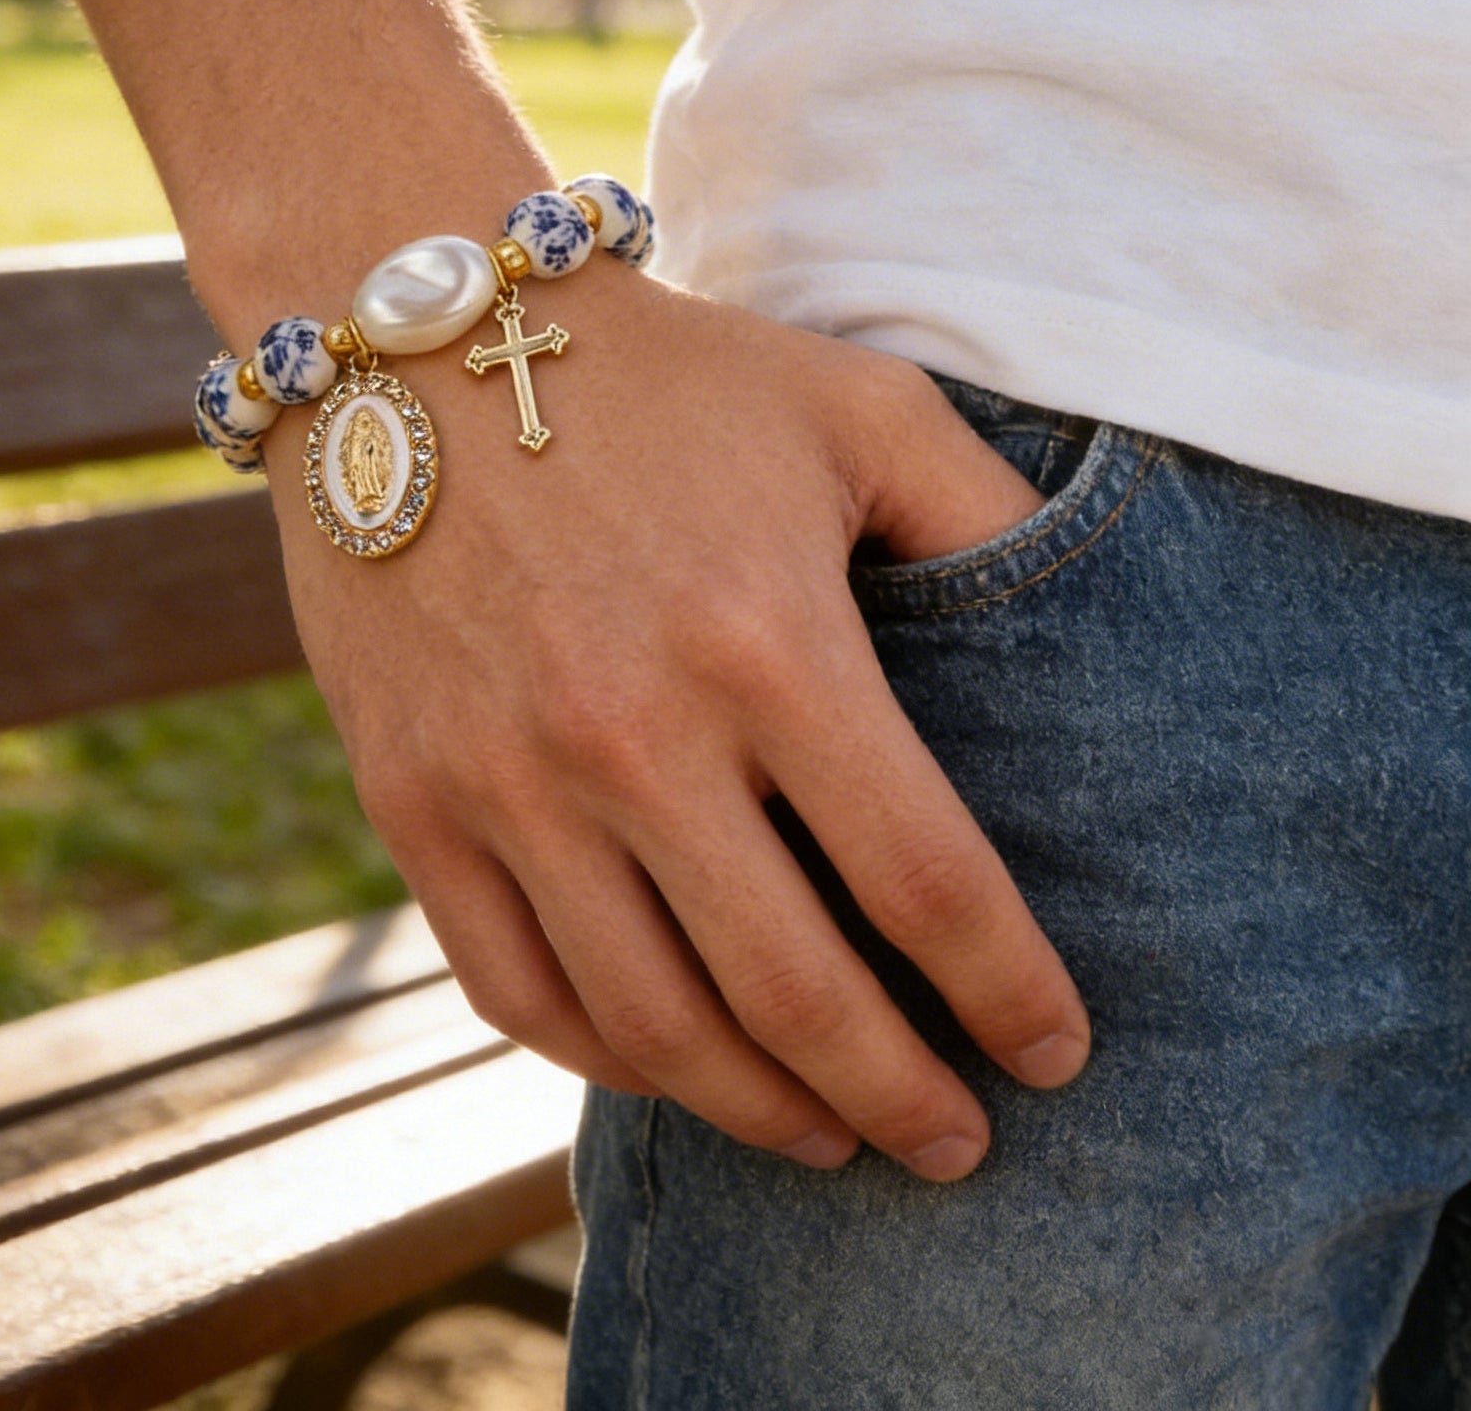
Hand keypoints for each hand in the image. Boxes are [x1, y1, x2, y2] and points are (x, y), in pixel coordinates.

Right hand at [265, 267, 1091, 1181]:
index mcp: (769, 640)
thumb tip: (1084, 629)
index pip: (926, 881)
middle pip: (797, 994)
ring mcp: (506, 781)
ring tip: (828, 1136)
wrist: (414, 346)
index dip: (1010, 992)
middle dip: (902, 1100)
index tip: (1053, 1054)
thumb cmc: (661, 374)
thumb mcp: (853, 406)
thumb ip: (984, 514)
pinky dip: (602, 1057)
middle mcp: (632, 735)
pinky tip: (667, 1061)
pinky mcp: (410, 801)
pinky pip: (513, 987)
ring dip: (762, 1110)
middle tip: (958, 1147)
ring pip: (653, 1025)